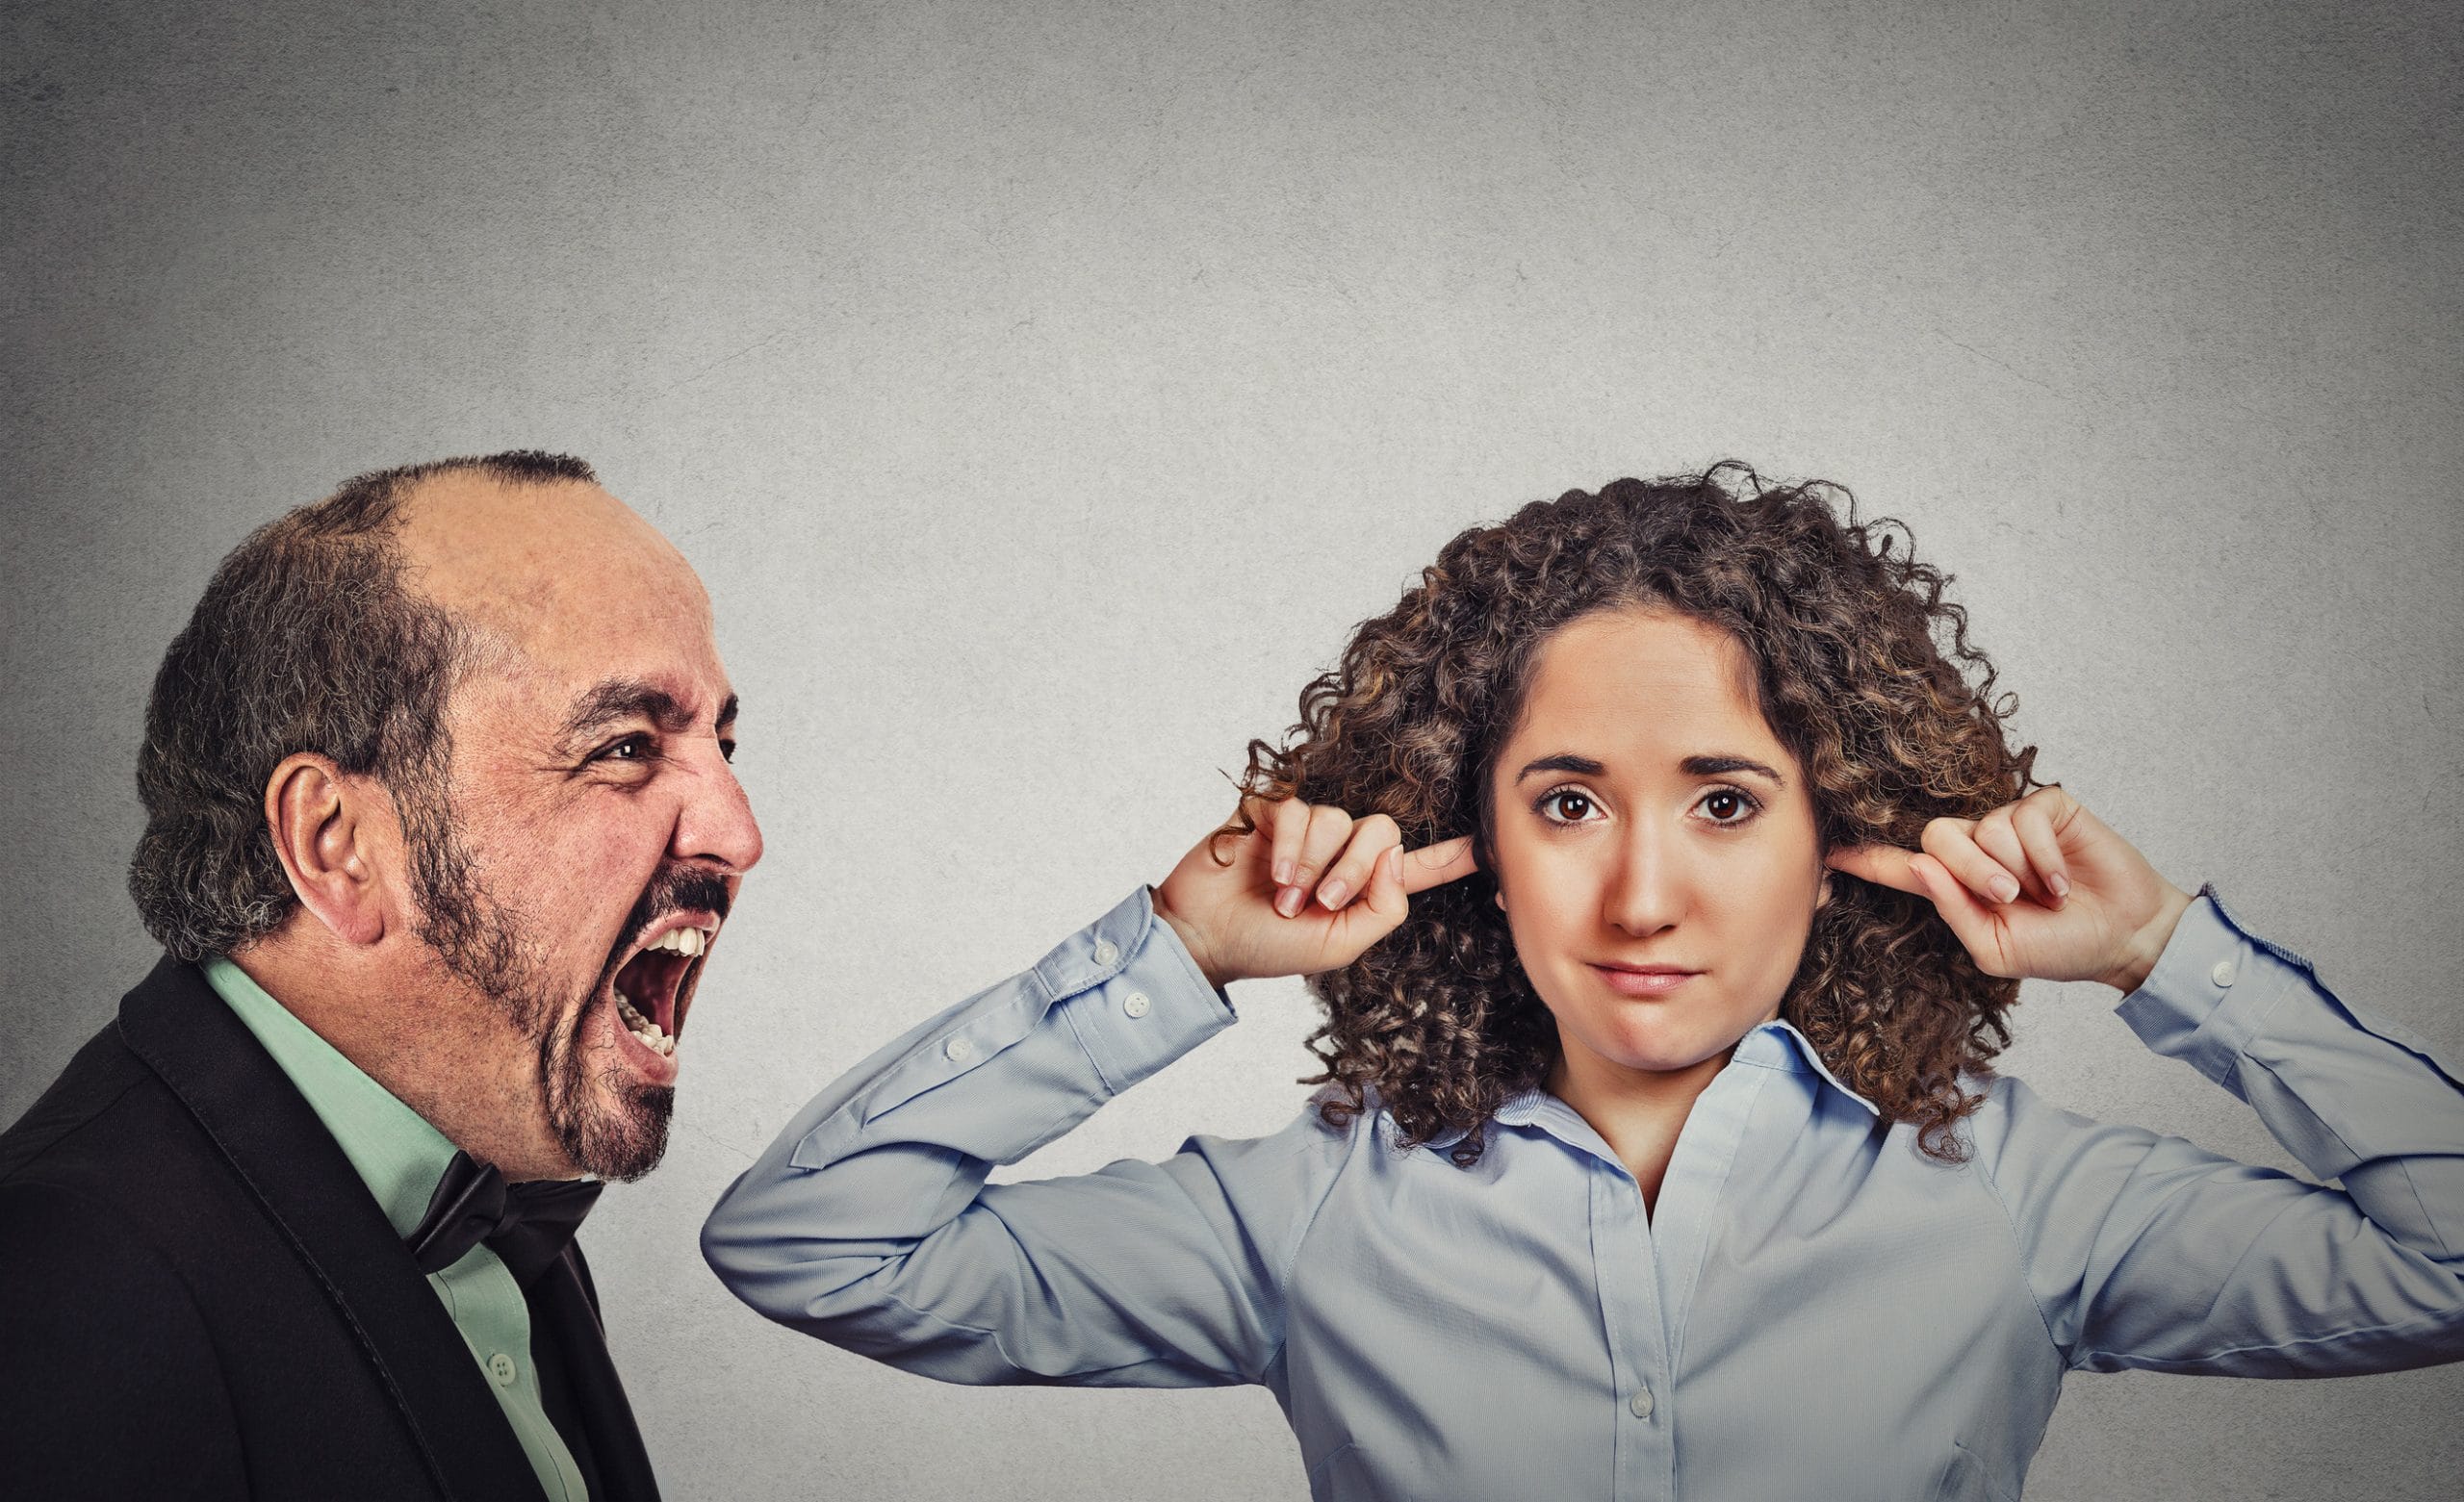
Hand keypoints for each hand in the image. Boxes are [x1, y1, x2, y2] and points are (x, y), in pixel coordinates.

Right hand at [1153, 797, 1479, 989]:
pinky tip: (1272, 875)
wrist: (1207, 938)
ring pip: (1336, 821)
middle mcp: (1339, 852)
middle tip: (1323, 902)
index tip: (1488, 846)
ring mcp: (1305, 830)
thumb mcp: (1340, 945)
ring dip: (1311, 867)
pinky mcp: (1271, 812)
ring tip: (1283, 897)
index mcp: (1362, 888)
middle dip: (1355, 868)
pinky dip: (1290, 847)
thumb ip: (1383, 908)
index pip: (1416, 866)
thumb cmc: (1268, 947)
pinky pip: (1299, 811)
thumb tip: (1393, 852)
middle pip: (1379, 830)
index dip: (1453, 856)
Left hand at [1824, 786, 2194, 992]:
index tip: (1828, 853)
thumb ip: (1955, 911)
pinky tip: (2063, 879)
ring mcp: (2011, 826)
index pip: (1902, 867)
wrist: (2123, 937)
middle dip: (1970, 871)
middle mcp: (1977, 850)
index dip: (1866, 859)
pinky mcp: (2047, 808)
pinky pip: (2024, 817)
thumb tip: (1920, 867)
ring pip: (1985, 828)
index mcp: (1957, 887)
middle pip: (1938, 836)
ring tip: (2047, 893)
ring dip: (2017, 868)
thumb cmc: (2060, 947)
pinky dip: (2043, 855)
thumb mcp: (1997, 948)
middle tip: (2010, 898)